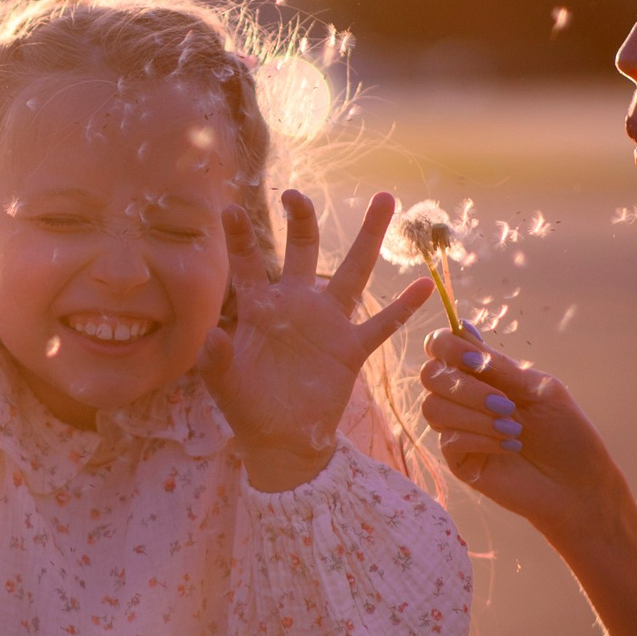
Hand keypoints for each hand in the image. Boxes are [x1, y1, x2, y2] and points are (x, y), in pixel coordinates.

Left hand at [197, 189, 431, 490]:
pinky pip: (382, 324)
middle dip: (301, 221)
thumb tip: (211, 334)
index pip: (248, 266)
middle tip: (295, 193)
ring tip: (385, 198)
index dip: (239, 239)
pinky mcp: (351, 350)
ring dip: (369, 237)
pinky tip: (425, 283)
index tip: (228, 208)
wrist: (281, 442)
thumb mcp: (224, 384)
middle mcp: (296, 306)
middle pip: (303, 251)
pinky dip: (404, 307)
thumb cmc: (247, 409)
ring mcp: (327, 325)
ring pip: (353, 272)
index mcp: (261, 310)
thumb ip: (215, 358)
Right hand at [418, 330, 626, 542]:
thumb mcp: (537, 389)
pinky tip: (510, 447)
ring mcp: (457, 429)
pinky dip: (481, 439)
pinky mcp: (458, 461)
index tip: (474, 360)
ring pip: (432, 409)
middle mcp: (463, 398)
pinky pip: (448, 440)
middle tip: (506, 405)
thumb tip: (461, 327)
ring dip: (475, 416)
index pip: (441, 346)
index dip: (446, 346)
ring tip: (513, 429)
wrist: (578, 482)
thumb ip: (498, 366)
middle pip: (430, 376)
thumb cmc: (566, 431)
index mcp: (482, 373)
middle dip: (466, 388)